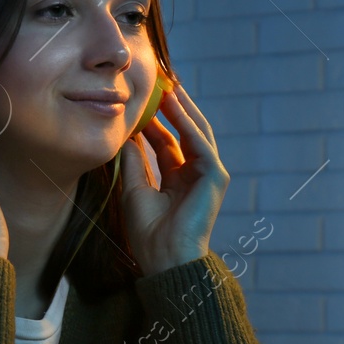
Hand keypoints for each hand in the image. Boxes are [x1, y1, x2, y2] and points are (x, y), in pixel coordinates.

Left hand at [118, 82, 228, 274]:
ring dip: (182, 109)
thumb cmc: (149, 234)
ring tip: (167, 87)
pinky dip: (188, 124)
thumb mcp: (134, 189)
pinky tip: (174, 107)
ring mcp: (207, 175)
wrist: (165, 259)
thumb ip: (134, 161)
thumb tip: (128, 135)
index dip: (155, 121)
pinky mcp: (215, 177)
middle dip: (172, 108)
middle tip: (157, 84)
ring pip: (196, 132)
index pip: (167, 142)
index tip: (140, 101)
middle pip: (184, 132)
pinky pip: (200, 144)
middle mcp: (194, 174)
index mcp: (177, 180)